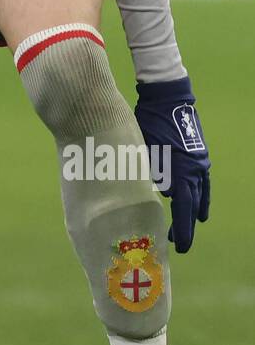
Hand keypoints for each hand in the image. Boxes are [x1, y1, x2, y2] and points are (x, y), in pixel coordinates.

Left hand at [134, 75, 210, 253]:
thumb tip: (150, 196)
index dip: (182, 230)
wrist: (167, 97)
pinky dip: (200, 195)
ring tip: (190, 226)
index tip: (179, 247)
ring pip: (199, 194)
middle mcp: (194, 171)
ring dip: (193, 211)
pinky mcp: (198, 155)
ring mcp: (199, 162)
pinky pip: (201, 182)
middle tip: (178, 243)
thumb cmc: (148, 123)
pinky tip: (199, 204)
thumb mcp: (142, 151)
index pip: (183, 209)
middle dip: (185, 225)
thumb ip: (146, 175)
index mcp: (181, 172)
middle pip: (192, 206)